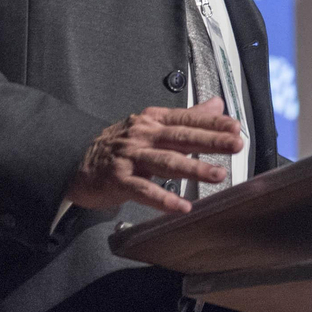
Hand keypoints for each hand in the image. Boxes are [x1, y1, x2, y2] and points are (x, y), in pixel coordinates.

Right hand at [65, 96, 242, 214]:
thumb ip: (186, 117)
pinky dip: (163, 199)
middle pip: (181, 137)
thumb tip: (217, 105)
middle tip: (236, 144)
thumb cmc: (119, 145)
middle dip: (211, 140)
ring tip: (218, 174)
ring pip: (166, 162)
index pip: (187, 118)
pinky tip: (181, 207)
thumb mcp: (151, 124)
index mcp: (153, 120)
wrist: (75, 161)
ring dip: (194, 168)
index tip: (235, 126)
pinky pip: (144, 190)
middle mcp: (143, 135)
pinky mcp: (119, 180)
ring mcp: (130, 157)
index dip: (212, 122)